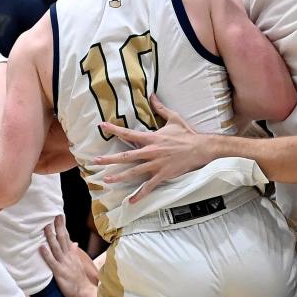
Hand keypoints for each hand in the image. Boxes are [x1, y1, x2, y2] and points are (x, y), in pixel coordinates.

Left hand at [39, 215, 97, 296]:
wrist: (85, 291)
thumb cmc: (79, 278)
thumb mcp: (79, 262)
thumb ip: (74, 251)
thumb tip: (74, 243)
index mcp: (72, 253)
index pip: (66, 236)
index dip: (62, 226)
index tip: (58, 215)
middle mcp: (68, 256)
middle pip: (62, 238)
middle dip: (58, 226)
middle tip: (53, 215)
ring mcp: (63, 263)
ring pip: (56, 247)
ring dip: (50, 237)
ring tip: (45, 227)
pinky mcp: (59, 272)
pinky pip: (52, 262)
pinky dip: (46, 254)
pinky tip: (41, 247)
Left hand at [93, 98, 210, 201]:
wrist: (201, 149)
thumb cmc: (187, 134)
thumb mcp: (173, 118)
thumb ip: (160, 108)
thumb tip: (152, 94)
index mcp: (152, 138)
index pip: (129, 134)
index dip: (114, 130)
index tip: (102, 127)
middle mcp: (151, 152)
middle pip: (126, 156)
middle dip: (109, 159)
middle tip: (95, 162)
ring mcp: (156, 165)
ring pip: (134, 172)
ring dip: (119, 177)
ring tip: (107, 180)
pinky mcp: (163, 175)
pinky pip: (149, 187)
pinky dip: (140, 195)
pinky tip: (131, 201)